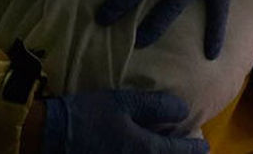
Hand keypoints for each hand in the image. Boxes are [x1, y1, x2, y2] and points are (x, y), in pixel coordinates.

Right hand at [40, 89, 207, 153]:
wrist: (48, 137)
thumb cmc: (87, 115)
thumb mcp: (122, 102)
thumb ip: (156, 106)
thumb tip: (183, 109)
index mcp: (145, 151)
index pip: (179, 152)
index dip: (195, 148)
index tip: (203, 145)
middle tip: (191, 153)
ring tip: (166, 153)